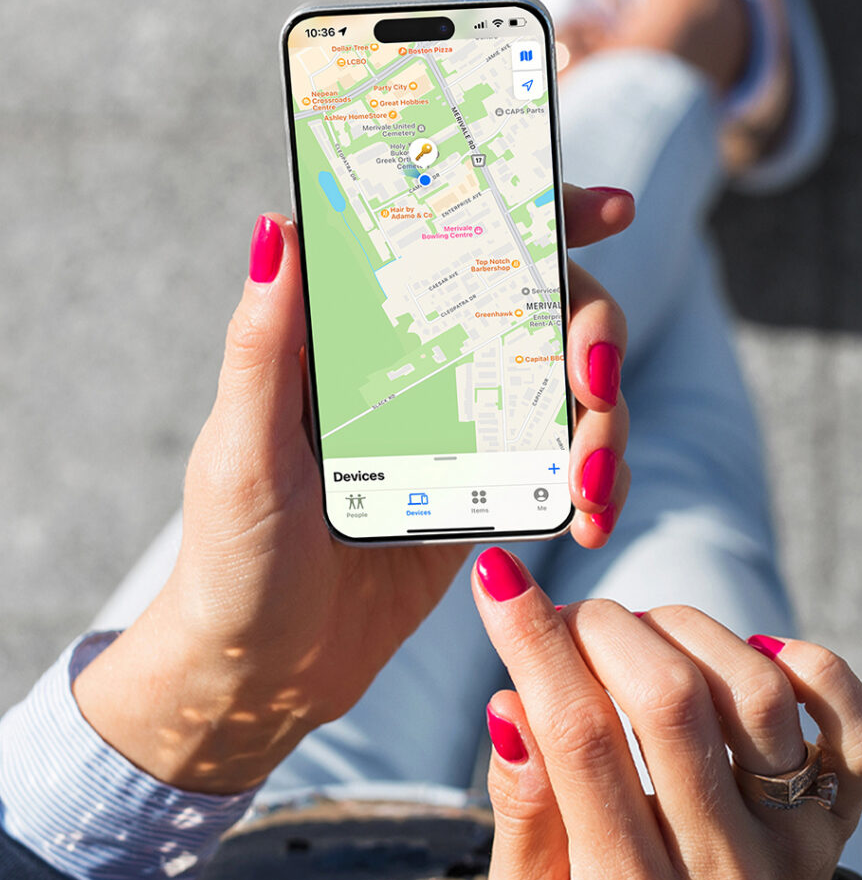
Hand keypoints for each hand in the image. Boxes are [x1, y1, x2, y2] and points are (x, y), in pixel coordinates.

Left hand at [73, 185, 632, 792]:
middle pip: (543, 310)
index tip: (608, 211)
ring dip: (609, 422)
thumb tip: (280, 223)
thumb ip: (264, 343)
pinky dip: (599, 483)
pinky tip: (591, 519)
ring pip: (571, 388)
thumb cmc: (233, 555)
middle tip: (595, 385)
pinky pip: (568, 466)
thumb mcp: (243, 449)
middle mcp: (424, 369)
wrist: (265, 668)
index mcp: (363, 338)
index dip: (538, 217)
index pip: (457, 247)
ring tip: (594, 485)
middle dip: (594, 334)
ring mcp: (465, 430)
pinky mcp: (490, 492)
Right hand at [472, 548, 861, 879]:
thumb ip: (526, 813)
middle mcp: (726, 871)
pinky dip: (809, 666)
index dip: (532, 640)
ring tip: (643, 640)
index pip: (577, 737)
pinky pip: (861, 728)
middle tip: (571, 621)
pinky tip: (750, 654)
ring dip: (683, 631)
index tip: (497, 574)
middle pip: (668, 699)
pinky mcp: (842, 821)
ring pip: (754, 689)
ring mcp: (797, 844)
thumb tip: (511, 704)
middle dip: (601, 627)